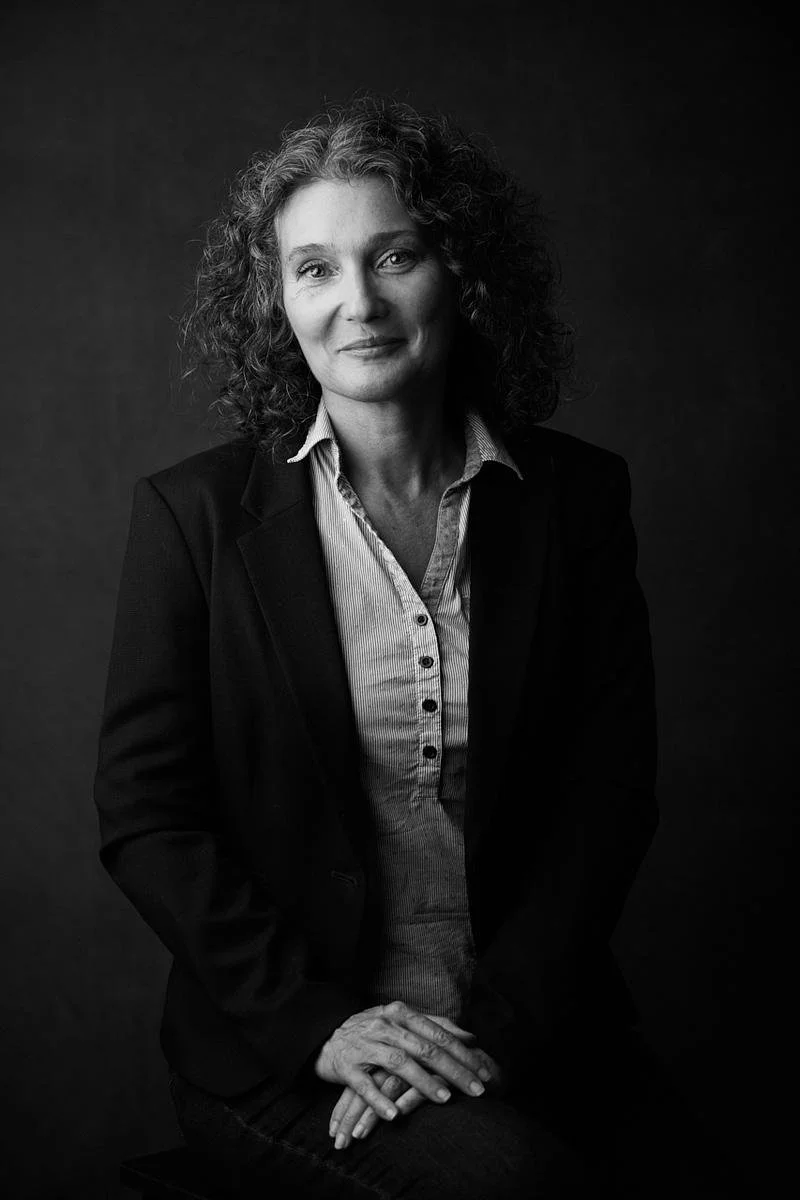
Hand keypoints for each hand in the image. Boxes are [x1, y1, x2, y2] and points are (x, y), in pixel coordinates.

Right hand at [315, 1002, 491, 1133]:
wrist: (325, 1036)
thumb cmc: (373, 1031)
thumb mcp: (402, 1021)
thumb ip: (436, 1026)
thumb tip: (471, 1036)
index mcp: (400, 1013)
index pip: (438, 1034)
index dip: (464, 1053)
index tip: (485, 1071)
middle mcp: (384, 1026)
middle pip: (424, 1048)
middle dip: (454, 1070)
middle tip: (477, 1090)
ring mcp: (364, 1045)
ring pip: (398, 1063)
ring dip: (422, 1082)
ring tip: (445, 1099)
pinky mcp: (346, 1066)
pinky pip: (364, 1085)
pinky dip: (379, 1100)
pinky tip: (395, 1115)